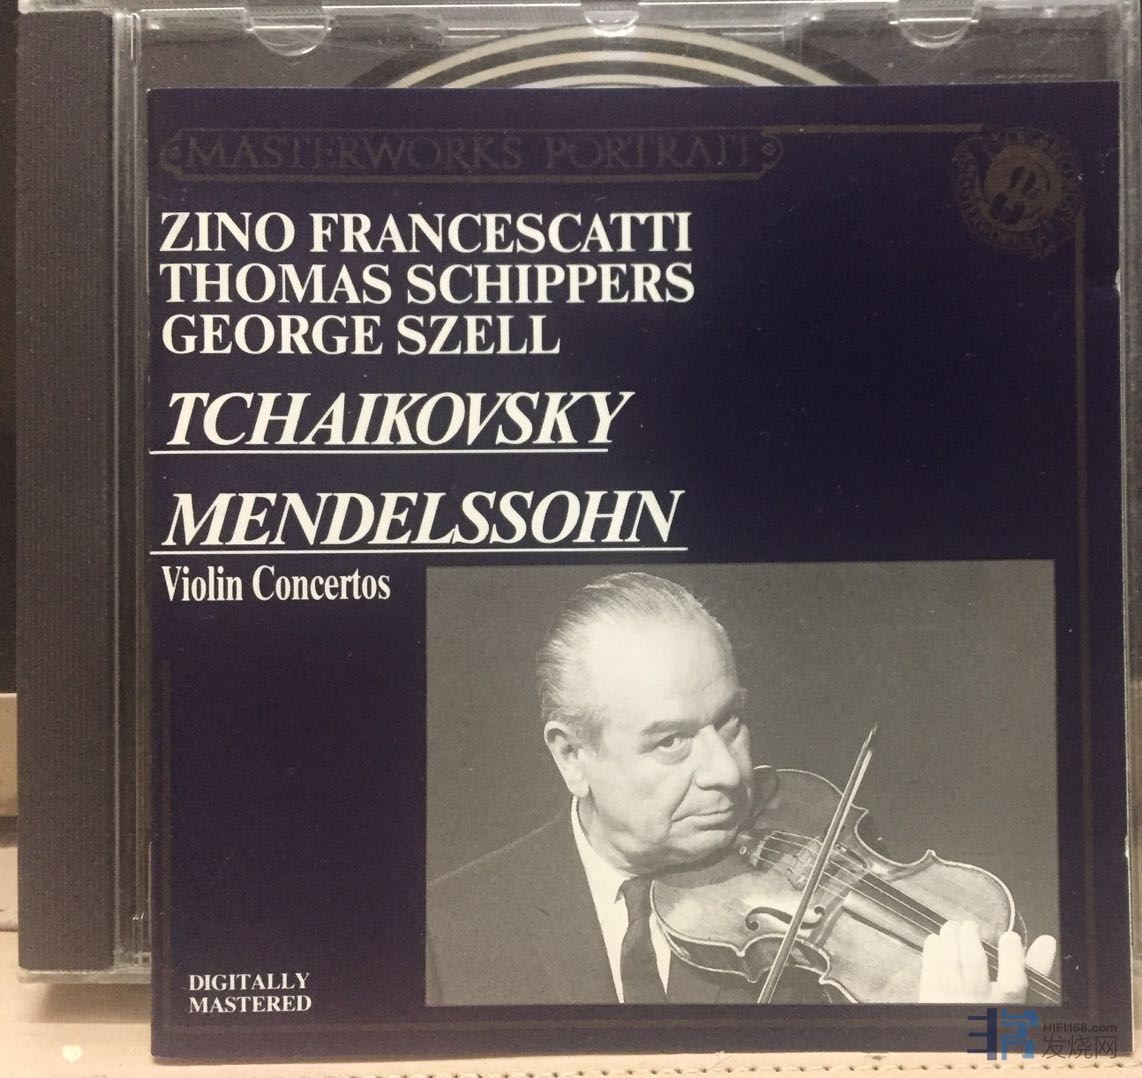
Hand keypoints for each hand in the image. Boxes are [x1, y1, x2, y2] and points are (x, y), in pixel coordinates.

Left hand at [918, 920, 1056, 1002]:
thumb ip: (1035, 969)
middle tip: (969, 925)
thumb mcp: (1023, 998)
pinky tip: (936, 940)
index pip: (1014, 981)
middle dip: (970, 937)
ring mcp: (952, 1001)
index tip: (1009, 936)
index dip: (1012, 955)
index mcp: (1007, 1007)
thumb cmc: (996, 1013)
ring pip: (949, 963)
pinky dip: (932, 950)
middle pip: (974, 965)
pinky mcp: (930, 999)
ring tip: (952, 926)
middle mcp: (979, 1005)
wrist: (964, 1044)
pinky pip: (930, 970)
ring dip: (949, 938)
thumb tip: (1047, 941)